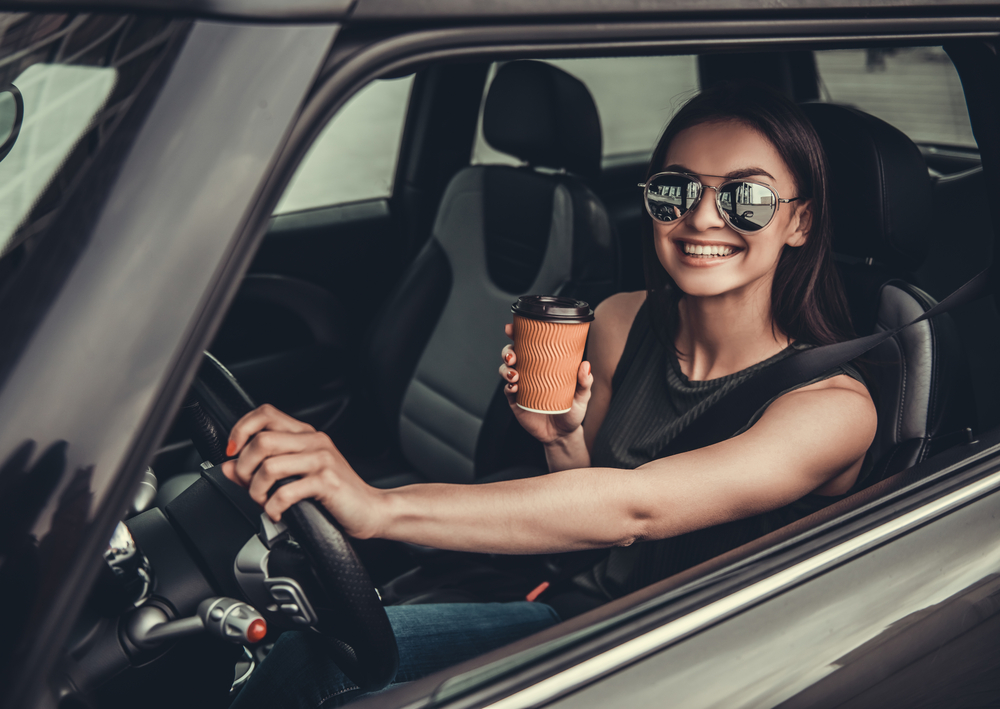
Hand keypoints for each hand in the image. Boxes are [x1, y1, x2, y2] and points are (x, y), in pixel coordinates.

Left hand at [219, 404, 382, 537]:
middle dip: (244, 468)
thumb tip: (228, 467)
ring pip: (269, 466)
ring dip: (256, 491)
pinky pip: (285, 491)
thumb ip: (260, 470)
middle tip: (248, 485)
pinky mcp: (327, 482)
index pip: (265, 414)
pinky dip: (273, 507)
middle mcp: (314, 441)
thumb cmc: (335, 494)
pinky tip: (278, 513)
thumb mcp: (296, 476)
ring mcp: (322, 460)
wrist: (370, 510)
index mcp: (306, 434)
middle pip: (262, 440)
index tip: (233, 452)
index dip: (241, 429)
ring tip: (264, 502)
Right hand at [499, 323, 593, 444]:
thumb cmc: (572, 411)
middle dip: (507, 351)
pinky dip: (508, 386)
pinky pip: (507, 390)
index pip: (528, 344)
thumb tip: (585, 364)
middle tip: (513, 356)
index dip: (517, 333)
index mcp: (543, 364)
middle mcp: (529, 372)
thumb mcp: (582, 396)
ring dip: (506, 369)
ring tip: (515, 375)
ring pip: (505, 370)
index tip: (512, 328)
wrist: (562, 435)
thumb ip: (584, 382)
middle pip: (511, 354)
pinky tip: (514, 387)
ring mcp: (521, 386)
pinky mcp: (515, 401)